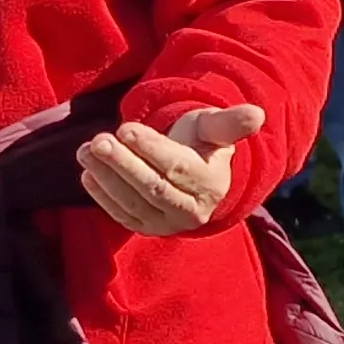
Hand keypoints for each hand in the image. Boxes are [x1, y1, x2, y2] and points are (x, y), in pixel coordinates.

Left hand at [78, 106, 265, 236]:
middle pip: (152, 189)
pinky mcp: (146, 230)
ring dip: (106, 178)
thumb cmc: (202, 144)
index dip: (150, 149)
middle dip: (122, 164)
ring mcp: (167, 224)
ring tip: (86, 151)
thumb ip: (231, 122)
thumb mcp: (216, 128)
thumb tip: (257, 114)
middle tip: (98, 141)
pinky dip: (102, 196)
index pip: (176, 168)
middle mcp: (191, 211)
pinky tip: (88, 174)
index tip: (126, 128)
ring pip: (133, 203)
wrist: (195, 177)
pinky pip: (122, 216)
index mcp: (210, 184)